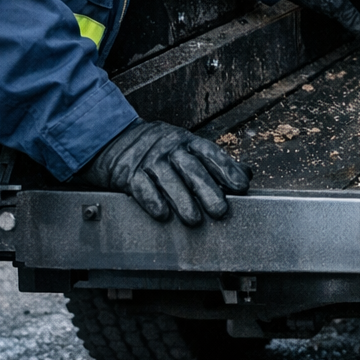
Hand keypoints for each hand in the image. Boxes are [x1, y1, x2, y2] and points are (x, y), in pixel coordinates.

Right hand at [81, 119, 251, 225]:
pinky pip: (142, 188)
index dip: (227, 169)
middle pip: (192, 169)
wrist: (113, 140)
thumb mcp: (185, 148)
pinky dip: (153, 201)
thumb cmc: (156, 149)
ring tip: (194, 220)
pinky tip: (162, 215)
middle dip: (208, 190)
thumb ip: (213, 161)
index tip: (241, 185)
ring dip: (183, 201)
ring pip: (169, 180)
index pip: (211, 154)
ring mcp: (149, 160)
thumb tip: (246, 174)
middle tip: (221, 210)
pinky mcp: (129, 173)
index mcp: (186, 142)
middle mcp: (170, 148)